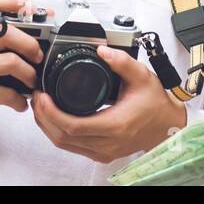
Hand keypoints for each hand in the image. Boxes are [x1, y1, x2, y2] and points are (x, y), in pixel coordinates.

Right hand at [0, 0, 53, 147]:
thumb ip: (10, 37)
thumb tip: (46, 21)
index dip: (10, 0)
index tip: (29, 6)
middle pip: (5, 32)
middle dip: (30, 45)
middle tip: (39, 57)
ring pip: (11, 61)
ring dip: (29, 74)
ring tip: (31, 82)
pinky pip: (7, 92)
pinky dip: (19, 99)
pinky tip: (20, 101)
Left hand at [30, 44, 187, 163]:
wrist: (167, 125)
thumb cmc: (155, 103)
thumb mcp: (142, 76)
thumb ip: (122, 61)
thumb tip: (102, 50)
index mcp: (115, 125)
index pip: (73, 126)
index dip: (51, 113)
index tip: (42, 96)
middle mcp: (107, 143)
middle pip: (63, 138)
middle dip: (43, 118)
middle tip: (36, 97)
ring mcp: (103, 151)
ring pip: (65, 145)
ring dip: (47, 126)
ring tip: (40, 105)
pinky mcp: (101, 153)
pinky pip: (72, 147)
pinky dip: (58, 133)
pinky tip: (52, 118)